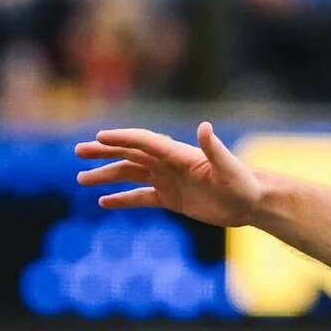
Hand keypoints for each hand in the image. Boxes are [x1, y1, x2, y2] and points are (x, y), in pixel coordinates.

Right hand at [74, 121, 265, 227]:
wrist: (253, 203)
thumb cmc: (244, 183)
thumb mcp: (229, 167)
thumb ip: (214, 148)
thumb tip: (204, 127)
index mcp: (179, 153)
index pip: (144, 141)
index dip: (123, 138)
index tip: (99, 137)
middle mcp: (169, 164)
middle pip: (130, 154)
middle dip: (104, 151)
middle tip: (78, 151)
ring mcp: (168, 180)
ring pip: (130, 175)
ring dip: (106, 176)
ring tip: (81, 180)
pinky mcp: (171, 198)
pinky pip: (141, 197)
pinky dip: (123, 199)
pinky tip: (103, 202)